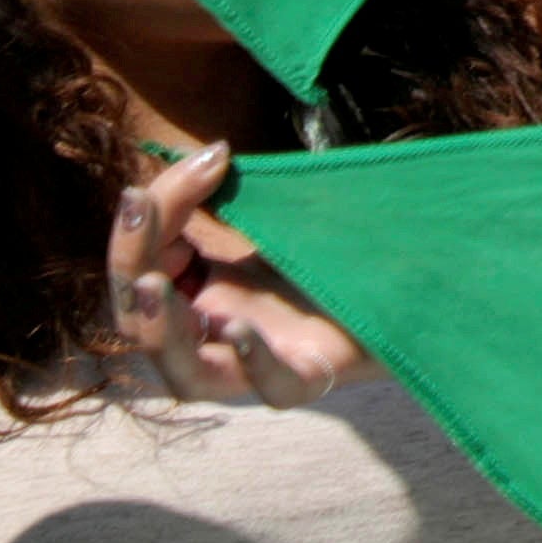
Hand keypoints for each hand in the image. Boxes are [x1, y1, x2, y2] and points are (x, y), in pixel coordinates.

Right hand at [110, 145, 369, 406]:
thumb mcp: (269, 217)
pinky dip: (252, 363)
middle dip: (130, 266)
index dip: (141, 224)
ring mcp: (262, 362)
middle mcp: (217, 337)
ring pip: (188, 377)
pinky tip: (241, 328)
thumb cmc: (331, 251)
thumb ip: (230, 195)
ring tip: (156, 285)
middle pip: (143, 325)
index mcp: (196, 297)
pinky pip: (272, 389)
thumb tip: (209, 153)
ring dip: (160, 332)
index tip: (195, 164)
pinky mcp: (311, 377)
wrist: (410, 285)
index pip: (139, 270)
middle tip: (140, 206)